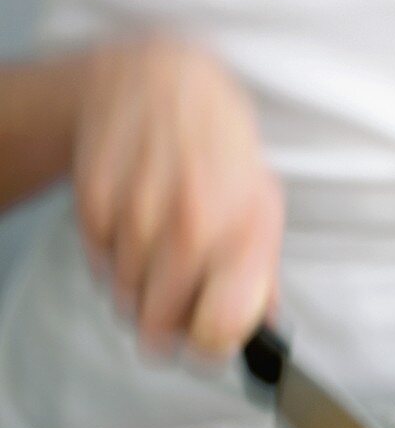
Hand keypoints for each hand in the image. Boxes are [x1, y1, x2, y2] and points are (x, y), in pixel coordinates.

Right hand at [73, 35, 282, 356]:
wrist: (161, 80)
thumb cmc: (219, 148)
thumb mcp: (262, 205)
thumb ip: (263, 276)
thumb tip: (265, 332)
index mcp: (242, 233)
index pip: (218, 332)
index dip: (210, 348)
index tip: (207, 340)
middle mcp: (191, 226)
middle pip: (161, 329)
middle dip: (170, 324)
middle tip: (179, 298)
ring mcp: (138, 215)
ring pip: (126, 302)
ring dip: (140, 290)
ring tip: (160, 248)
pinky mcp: (96, 204)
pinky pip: (99, 269)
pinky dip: (114, 261)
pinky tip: (135, 227)